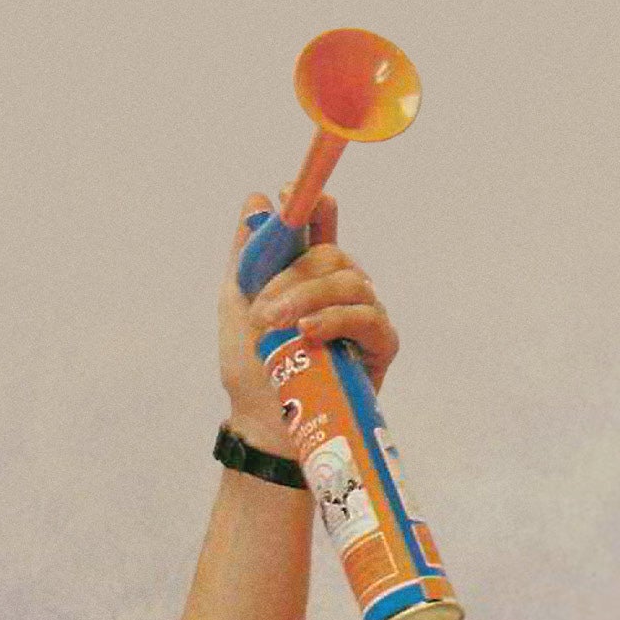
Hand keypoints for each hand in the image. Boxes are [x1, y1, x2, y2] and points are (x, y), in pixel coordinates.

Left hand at [217, 192, 401, 444]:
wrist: (263, 425)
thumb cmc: (254, 368)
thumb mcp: (237, 305)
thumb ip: (247, 256)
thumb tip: (255, 200)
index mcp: (309, 277)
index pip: (321, 230)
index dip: (311, 208)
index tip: (288, 194)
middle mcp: (342, 291)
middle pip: (332, 255)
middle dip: (293, 275)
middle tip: (262, 308)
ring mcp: (365, 315)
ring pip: (350, 281)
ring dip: (308, 297)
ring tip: (277, 325)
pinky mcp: (382, 345)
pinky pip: (369, 317)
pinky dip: (336, 318)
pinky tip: (309, 331)